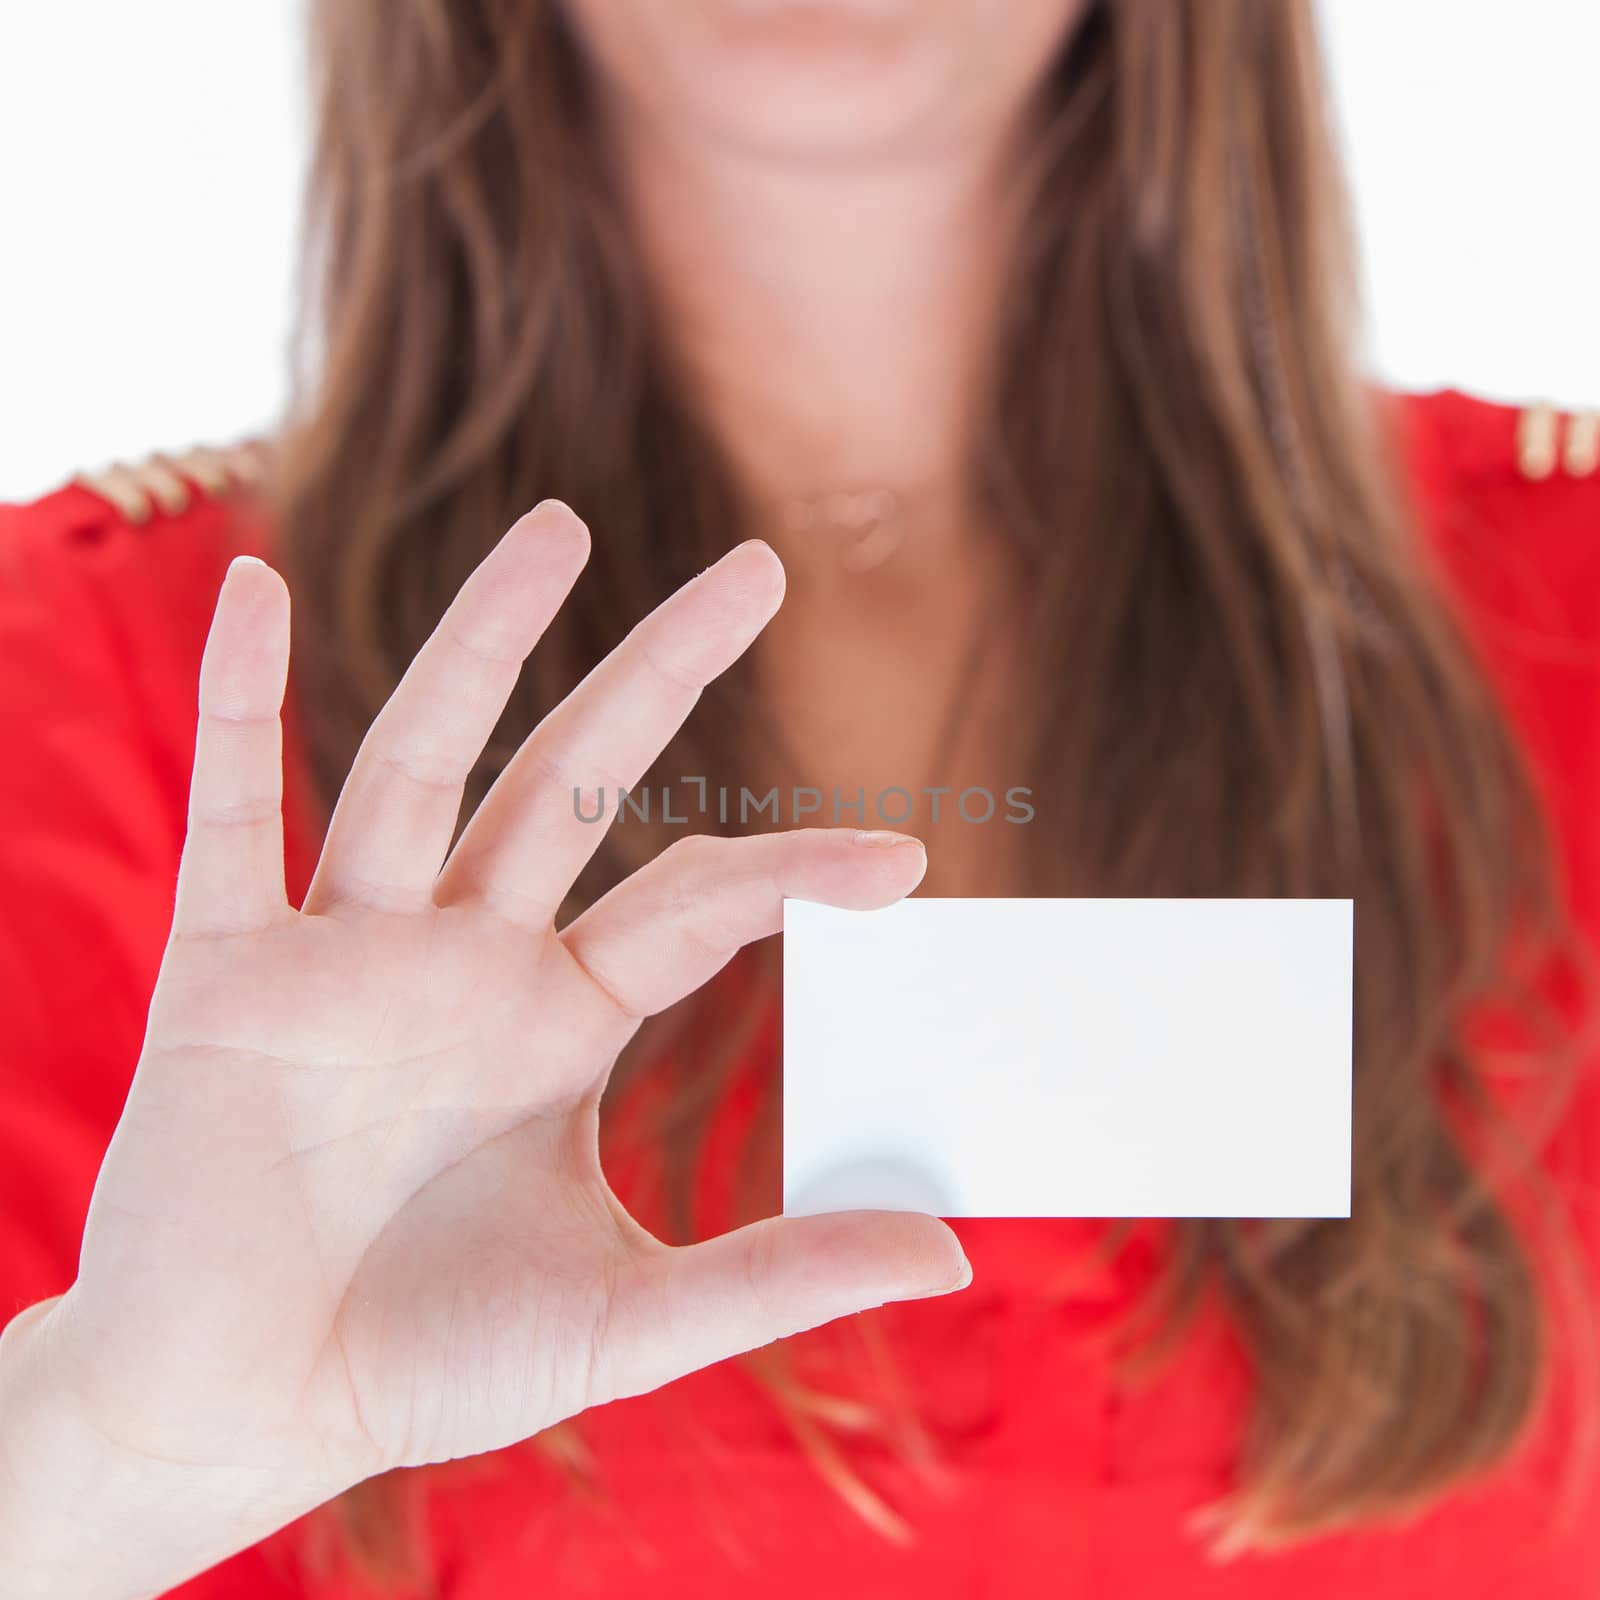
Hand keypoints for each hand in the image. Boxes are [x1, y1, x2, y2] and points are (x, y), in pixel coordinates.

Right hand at [0, 503, 965, 1597]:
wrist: (241, 1412)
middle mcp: (467, 961)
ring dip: (483, 643)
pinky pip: (228, 813)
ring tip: (561, 528)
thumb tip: (953, 1256)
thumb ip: (780, 1277)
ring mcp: (349, 953)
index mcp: (559, 1023)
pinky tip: (254, 590)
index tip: (909, 862)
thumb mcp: (627, 1320)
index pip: (694, 905)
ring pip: (421, 763)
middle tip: (761, 567)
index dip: (795, 873)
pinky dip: (234, 701)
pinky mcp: (226, 971)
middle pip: (573, 781)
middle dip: (661, 672)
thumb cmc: (427, 1364)